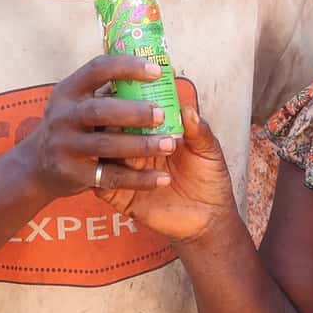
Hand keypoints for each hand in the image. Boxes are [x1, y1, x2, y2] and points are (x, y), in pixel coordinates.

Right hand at [11, 56, 179, 197]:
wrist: (36, 166)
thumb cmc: (73, 125)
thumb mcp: (80, 102)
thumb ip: (111, 92)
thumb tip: (160, 73)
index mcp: (69, 91)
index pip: (97, 69)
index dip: (128, 67)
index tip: (157, 71)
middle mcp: (63, 116)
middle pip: (100, 110)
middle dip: (134, 111)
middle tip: (162, 114)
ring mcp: (65, 146)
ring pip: (106, 145)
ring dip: (141, 145)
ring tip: (169, 144)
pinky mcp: (72, 174)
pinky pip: (110, 177)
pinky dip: (138, 179)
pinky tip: (161, 178)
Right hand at [100, 104, 234, 242]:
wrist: (209, 217)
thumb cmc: (208, 178)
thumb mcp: (208, 150)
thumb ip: (198, 130)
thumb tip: (187, 110)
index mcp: (150, 131)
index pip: (130, 110)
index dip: (130, 100)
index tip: (141, 95)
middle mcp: (132, 148)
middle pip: (110, 128)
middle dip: (122, 121)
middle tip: (149, 123)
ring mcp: (124, 171)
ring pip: (103, 153)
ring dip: (126, 148)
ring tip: (165, 150)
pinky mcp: (120, 196)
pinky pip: (106, 184)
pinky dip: (124, 179)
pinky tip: (160, 178)